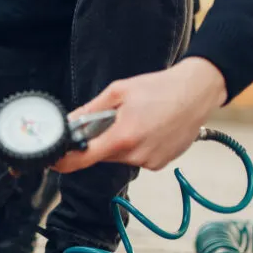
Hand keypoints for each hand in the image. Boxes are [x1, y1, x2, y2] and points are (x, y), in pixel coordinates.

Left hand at [53, 57, 227, 172]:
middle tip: (111, 119)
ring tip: (136, 120)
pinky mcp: (160, 163)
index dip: (64, 161)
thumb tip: (70, 122)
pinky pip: (136, 158)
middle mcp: (136, 155)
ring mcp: (149, 162)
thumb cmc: (161, 88)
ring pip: (119, 156)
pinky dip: (135, 146)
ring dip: (118, 142)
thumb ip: (91, 110)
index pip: (82, 159)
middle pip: (101, 155)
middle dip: (99, 140)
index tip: (54, 159)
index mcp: (122, 137)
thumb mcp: (119, 91)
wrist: (199, 92)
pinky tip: (148, 128)